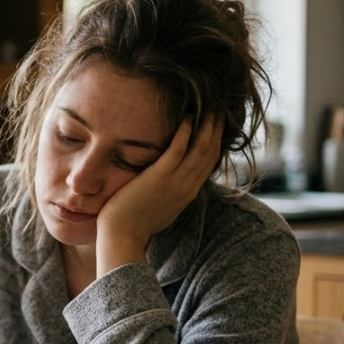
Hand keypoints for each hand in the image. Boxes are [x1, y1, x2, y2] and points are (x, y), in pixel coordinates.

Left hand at [95, 113, 222, 271]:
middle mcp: (187, 187)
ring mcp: (175, 182)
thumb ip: (168, 193)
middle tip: (220, 109)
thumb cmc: (134, 224)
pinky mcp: (159, 177)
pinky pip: (177, 149)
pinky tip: (188, 116)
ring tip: (211, 107)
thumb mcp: (160, 208)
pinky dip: (185, 131)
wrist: (122, 237)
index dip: (216, 142)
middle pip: (210, 153)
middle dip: (217, 129)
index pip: (209, 164)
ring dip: (207, 125)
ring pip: (200, 148)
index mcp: (188, 194)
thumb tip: (167, 184)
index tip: (218, 126)